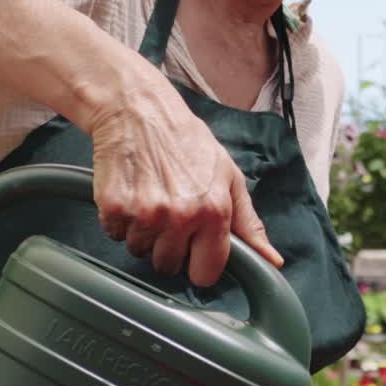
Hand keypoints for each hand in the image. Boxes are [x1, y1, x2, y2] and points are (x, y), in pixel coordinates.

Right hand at [89, 68, 282, 285]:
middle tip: (170, 213)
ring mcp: (144, 214)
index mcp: (213, 211)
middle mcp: (180, 216)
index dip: (199, 264)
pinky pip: (115, 235)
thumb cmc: (188, 142)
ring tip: (150, 199)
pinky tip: (131, 193)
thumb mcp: (228, 177)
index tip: (195, 249)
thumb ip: (249, 224)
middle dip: (169, 247)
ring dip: (144, 233)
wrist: (139, 111)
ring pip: (140, 251)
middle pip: (168, 266)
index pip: (206, 274)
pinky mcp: (113, 208)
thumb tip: (272, 261)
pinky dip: (120, 220)